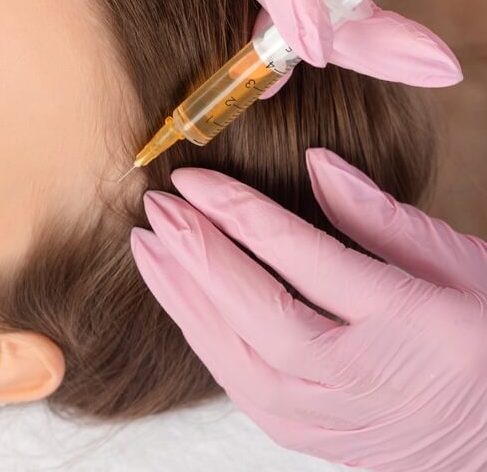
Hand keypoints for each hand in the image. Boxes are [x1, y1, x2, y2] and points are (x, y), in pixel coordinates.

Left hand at [130, 148, 486, 471]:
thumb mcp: (462, 265)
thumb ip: (383, 217)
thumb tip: (315, 163)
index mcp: (411, 323)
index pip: (303, 258)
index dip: (238, 212)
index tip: (191, 180)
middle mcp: (366, 377)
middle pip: (258, 314)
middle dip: (196, 255)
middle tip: (154, 208)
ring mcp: (336, 420)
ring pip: (238, 360)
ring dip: (184, 299)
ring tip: (149, 248)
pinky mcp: (311, 440)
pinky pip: (241, 389)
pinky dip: (204, 341)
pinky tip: (180, 301)